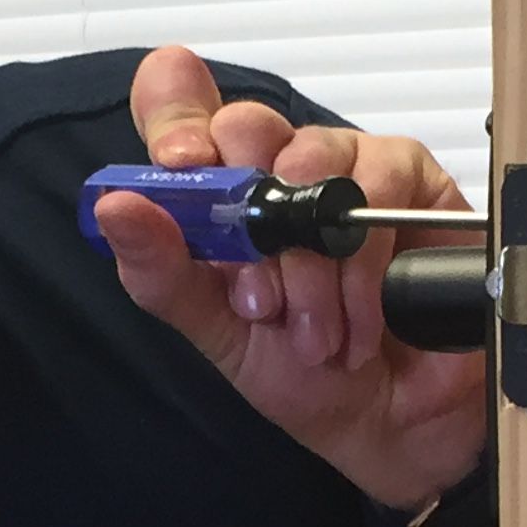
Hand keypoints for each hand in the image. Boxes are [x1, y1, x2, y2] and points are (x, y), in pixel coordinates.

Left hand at [89, 45, 490, 510]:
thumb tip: (116, 208)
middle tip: (259, 301)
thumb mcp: (217, 332)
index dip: (174, 115)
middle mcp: (279, 165)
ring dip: (309, 268)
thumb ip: (162, 273)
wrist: (388, 425)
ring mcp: (346, 165)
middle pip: (244, 124)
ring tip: (315, 336)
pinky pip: (380, 186)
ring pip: (312, 165)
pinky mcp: (411, 179)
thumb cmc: (302, 373)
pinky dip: (363, 269)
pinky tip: (360, 324)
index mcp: (219, 191)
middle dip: (248, 224)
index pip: (178, 101)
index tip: (181, 165)